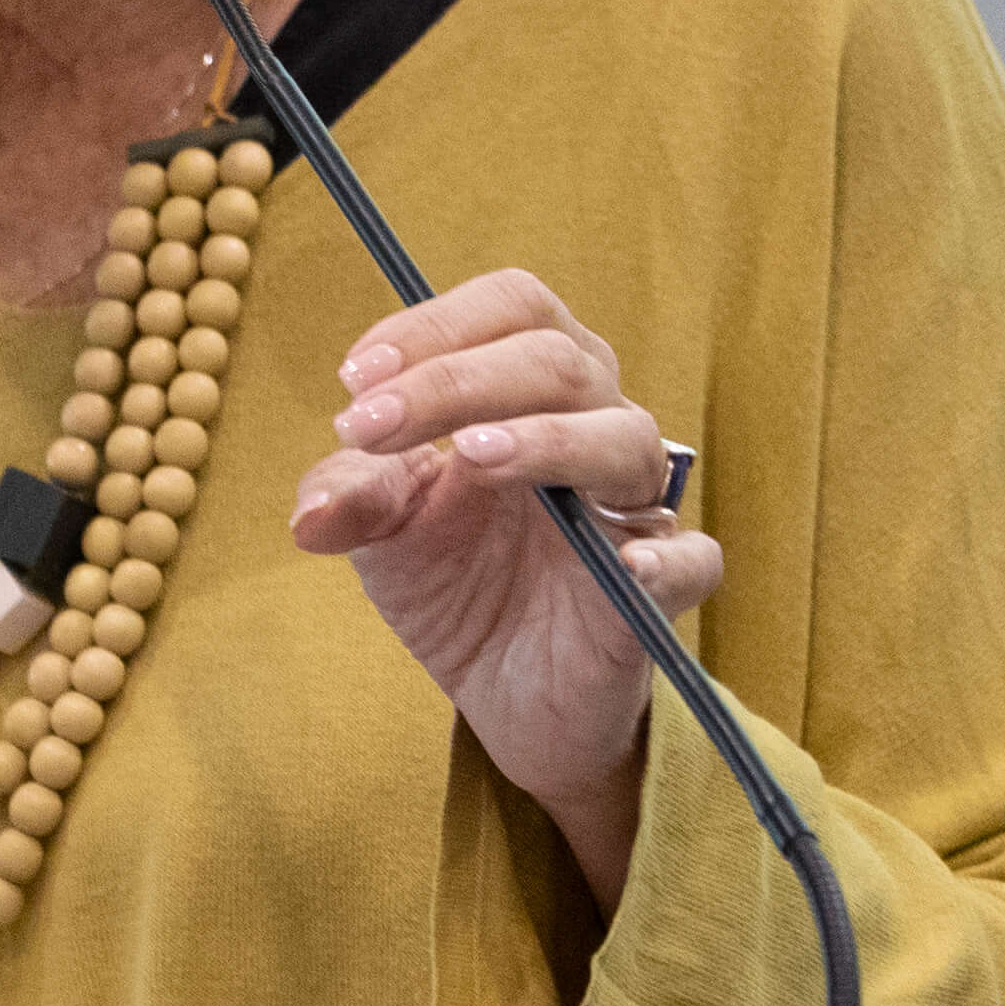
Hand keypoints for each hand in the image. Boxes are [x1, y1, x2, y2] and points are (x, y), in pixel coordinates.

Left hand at [289, 267, 718, 901]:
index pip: (511, 310)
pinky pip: (692, 559)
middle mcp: (592, 426)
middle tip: (371, 421)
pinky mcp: (663, 589)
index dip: (437, 327)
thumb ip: (353, 497)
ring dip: (546, 437)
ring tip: (470, 457)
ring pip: (625, 439)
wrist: (503, 695)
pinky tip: (625, 568)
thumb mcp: (384, 533)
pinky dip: (666, 558)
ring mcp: (631, 508)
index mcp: (532, 388)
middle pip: (560, 359)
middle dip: (458, 377)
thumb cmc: (455, 582)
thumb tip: (312, 512)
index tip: (354, 378)